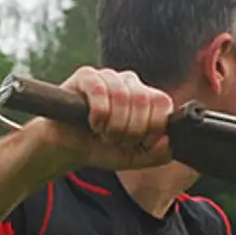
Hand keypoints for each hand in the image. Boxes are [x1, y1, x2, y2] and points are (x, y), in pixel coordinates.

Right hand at [34, 67, 174, 171]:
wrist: (67, 150)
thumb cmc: (100, 148)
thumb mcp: (133, 158)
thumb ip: (157, 154)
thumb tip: (168, 141)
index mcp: (145, 98)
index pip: (163, 102)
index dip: (153, 127)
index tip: (141, 143)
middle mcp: (129, 83)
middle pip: (144, 100)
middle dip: (131, 130)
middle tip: (116, 141)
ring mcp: (108, 77)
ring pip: (123, 96)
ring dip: (113, 126)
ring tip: (103, 134)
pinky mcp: (86, 77)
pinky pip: (100, 90)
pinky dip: (98, 114)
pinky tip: (92, 124)